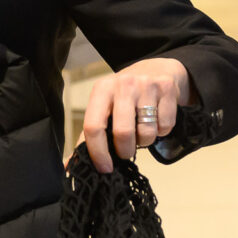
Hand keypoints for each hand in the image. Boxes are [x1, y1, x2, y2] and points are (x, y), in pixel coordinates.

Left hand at [79, 58, 190, 172]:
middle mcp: (123, 84)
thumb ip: (88, 136)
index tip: (105, 168)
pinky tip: (157, 120)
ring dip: (145, 140)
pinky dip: (162, 131)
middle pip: (123, 132)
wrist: (157, 68)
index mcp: (102, 90)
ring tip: (143, 130)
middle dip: (125, 150)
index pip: (94, 126)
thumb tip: (70, 165)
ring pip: (147, 132)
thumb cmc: (125, 95)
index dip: (98, 152)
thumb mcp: (104, 107)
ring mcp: (146, 85)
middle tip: (126, 151)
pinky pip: (165, 126)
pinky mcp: (167, 88)